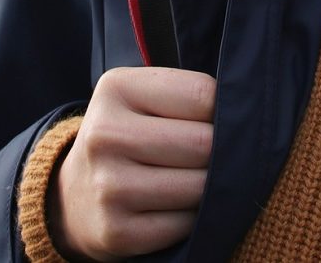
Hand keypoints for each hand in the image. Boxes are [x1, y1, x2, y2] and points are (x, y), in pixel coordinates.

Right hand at [50, 66, 215, 261]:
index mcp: (116, 89)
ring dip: (210, 187)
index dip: (221, 109)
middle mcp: (106, 135)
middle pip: (203, 143)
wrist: (73, 196)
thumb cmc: (127, 134)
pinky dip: (193, 218)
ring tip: (197, 179)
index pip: (202, 94)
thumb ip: (186, 95)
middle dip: (220, 152)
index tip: (217, 119)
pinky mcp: (117, 231)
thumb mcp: (142, 96)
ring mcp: (109, 186)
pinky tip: (178, 206)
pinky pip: (184, 225)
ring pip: (198, 187)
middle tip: (215, 155)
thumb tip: (247, 117)